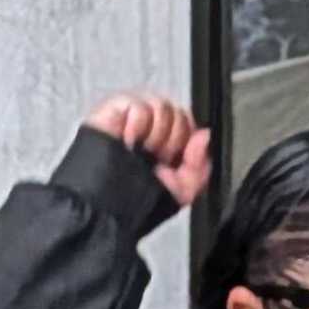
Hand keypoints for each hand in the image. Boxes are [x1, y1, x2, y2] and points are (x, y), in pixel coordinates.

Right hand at [85, 92, 211, 209]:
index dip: (189, 140)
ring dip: (156, 134)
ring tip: (141, 150)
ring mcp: (132, 118)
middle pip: (178, 112)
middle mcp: (150, 130)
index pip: (189, 124)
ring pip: (161, 105)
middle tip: (156, 157)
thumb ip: (200, 164)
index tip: (175, 160)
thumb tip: (204, 134)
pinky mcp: (113, 110)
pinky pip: (139, 105)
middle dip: (174, 139)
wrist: (105, 203)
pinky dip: (137, 126)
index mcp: (167, 145)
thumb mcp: (181, 190)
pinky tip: (128, 141)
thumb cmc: (135, 201)